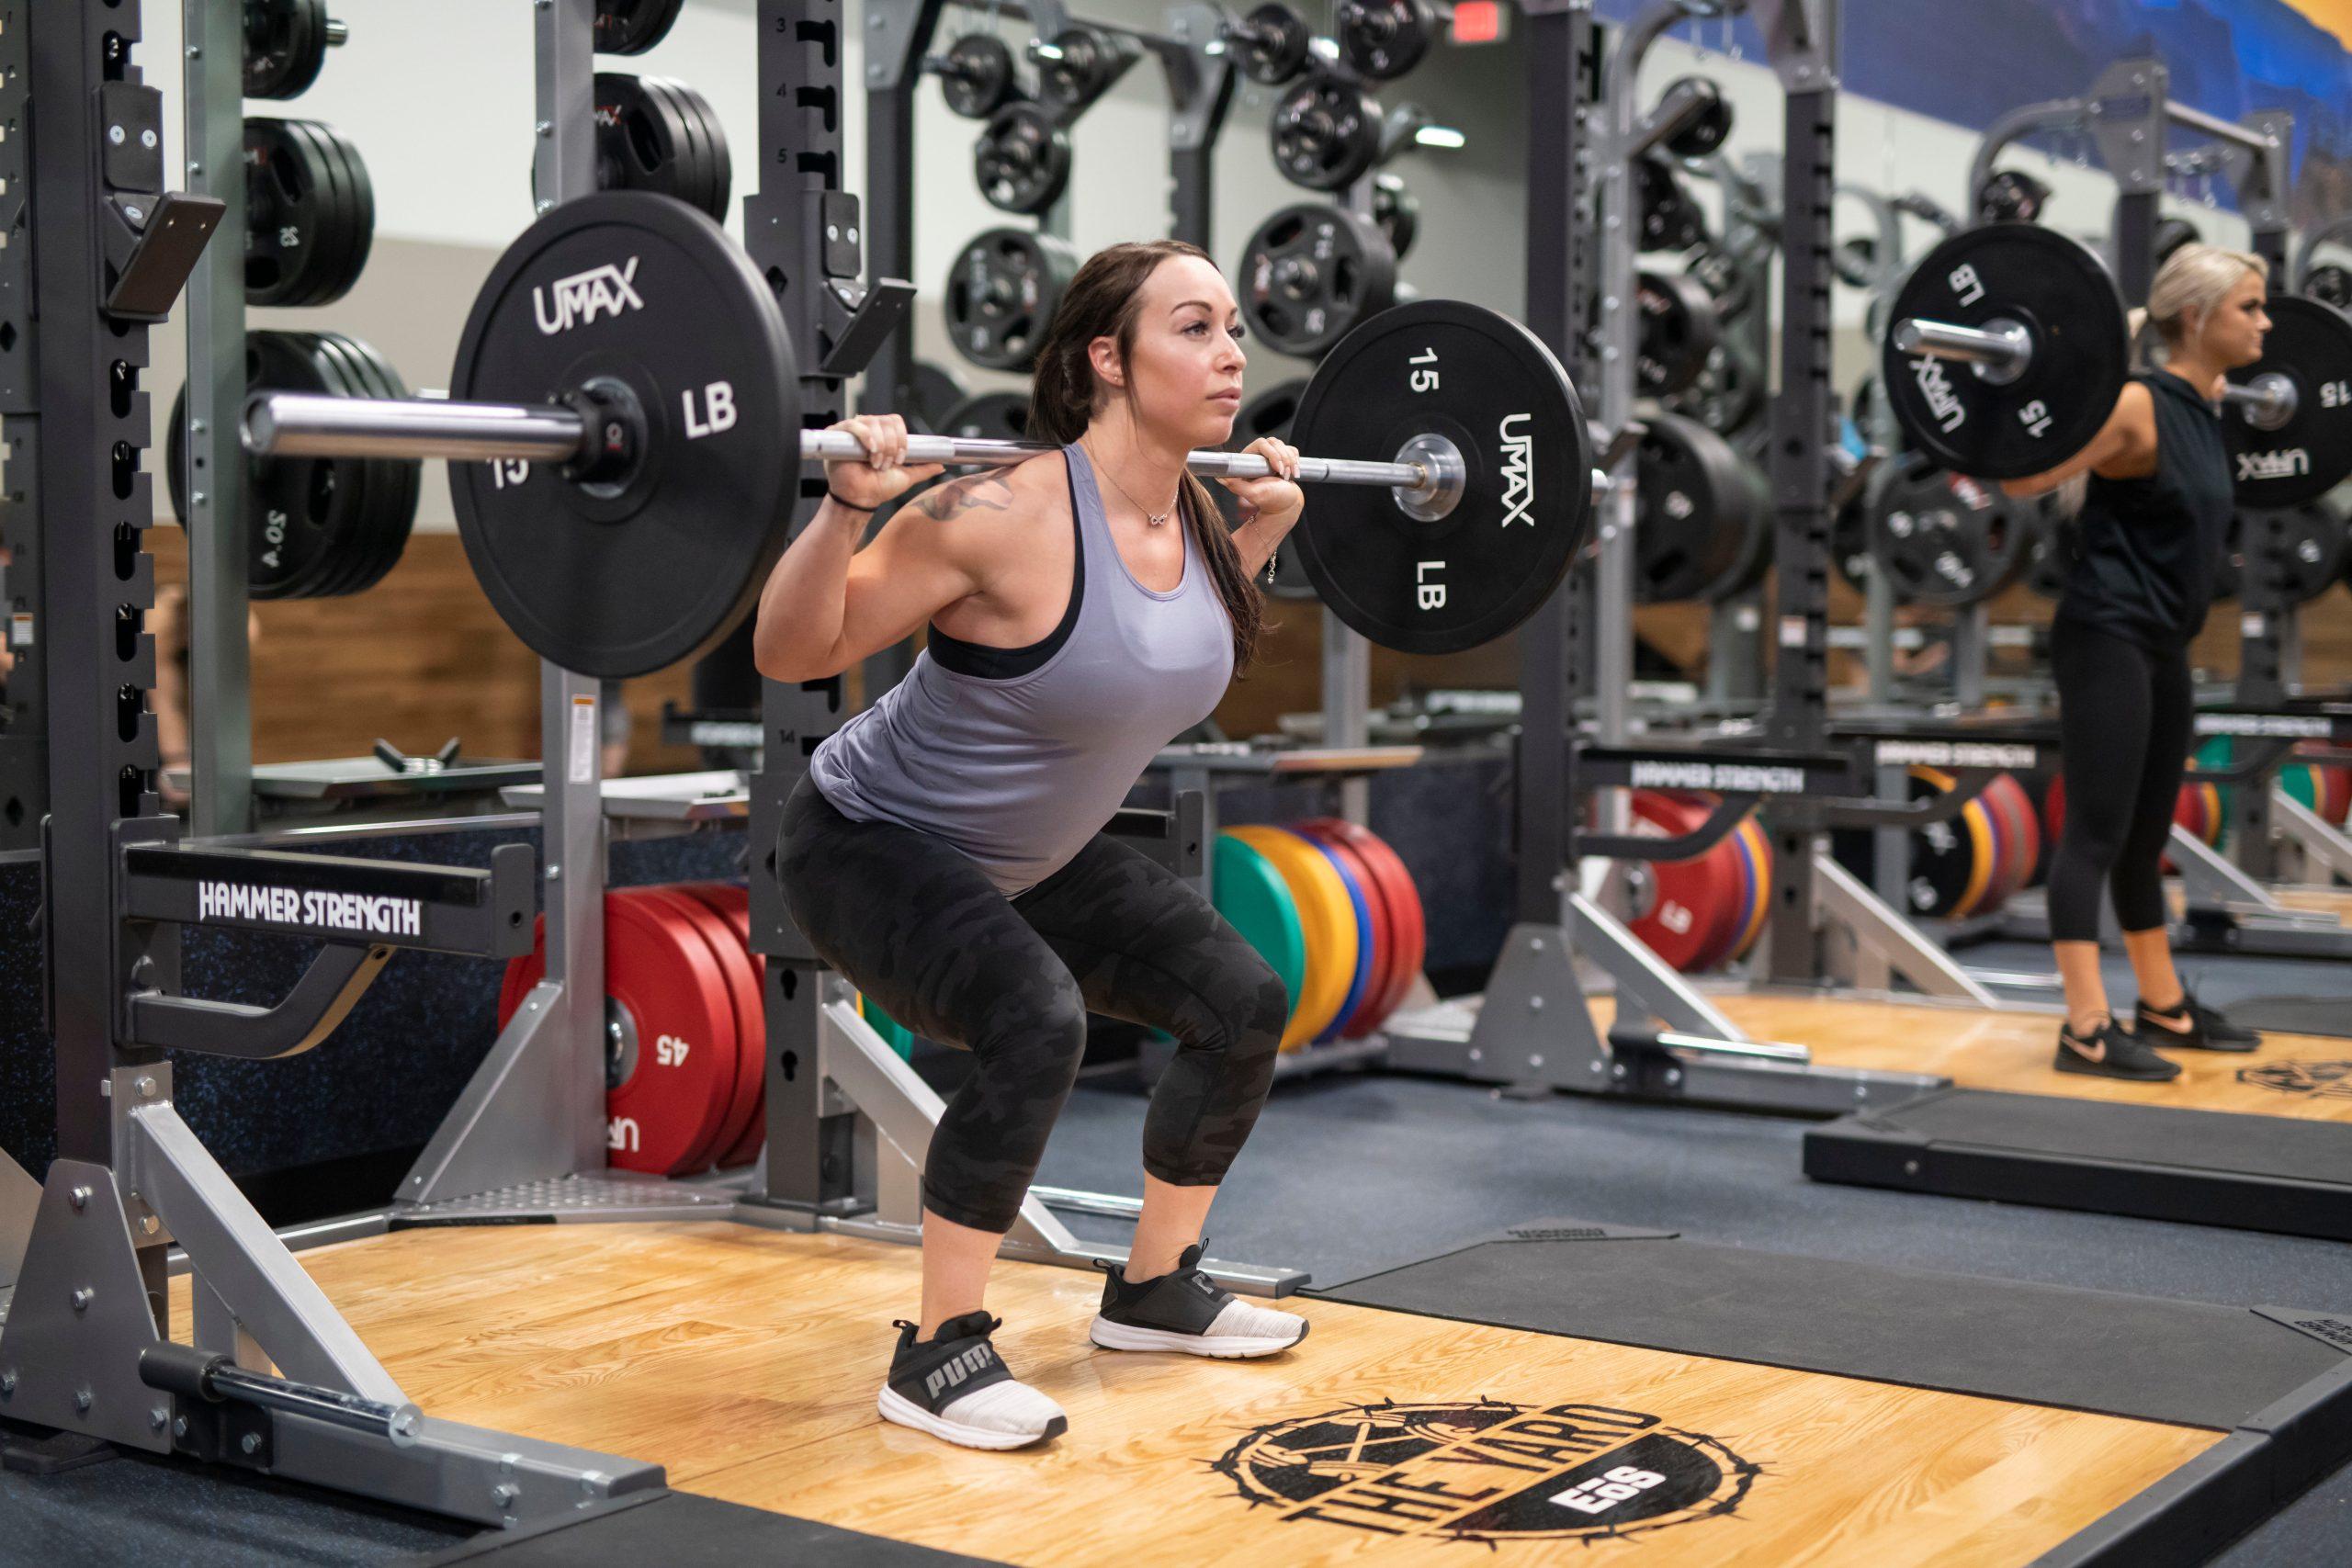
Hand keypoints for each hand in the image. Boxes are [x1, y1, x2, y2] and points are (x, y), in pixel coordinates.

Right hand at [823, 414, 942, 511]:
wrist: (861, 499)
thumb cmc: (878, 488)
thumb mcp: (906, 476)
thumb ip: (923, 469)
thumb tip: (941, 465)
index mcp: (882, 435)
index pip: (895, 421)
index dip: (902, 438)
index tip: (901, 459)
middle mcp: (868, 429)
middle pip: (886, 421)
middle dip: (892, 445)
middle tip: (887, 464)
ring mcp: (852, 431)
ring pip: (873, 422)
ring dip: (880, 445)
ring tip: (876, 464)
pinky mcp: (838, 435)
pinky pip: (853, 424)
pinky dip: (865, 436)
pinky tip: (871, 451)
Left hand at [1219, 435, 1303, 523]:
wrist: (1286, 505)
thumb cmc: (1271, 500)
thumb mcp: (1254, 494)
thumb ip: (1236, 486)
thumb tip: (1218, 476)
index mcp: (1248, 461)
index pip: (1261, 443)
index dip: (1272, 454)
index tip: (1278, 469)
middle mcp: (1259, 456)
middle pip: (1274, 442)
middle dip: (1284, 458)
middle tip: (1285, 476)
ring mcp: (1272, 456)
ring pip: (1284, 446)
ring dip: (1291, 461)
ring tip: (1288, 477)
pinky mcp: (1283, 457)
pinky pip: (1292, 450)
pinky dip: (1296, 461)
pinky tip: (1294, 474)